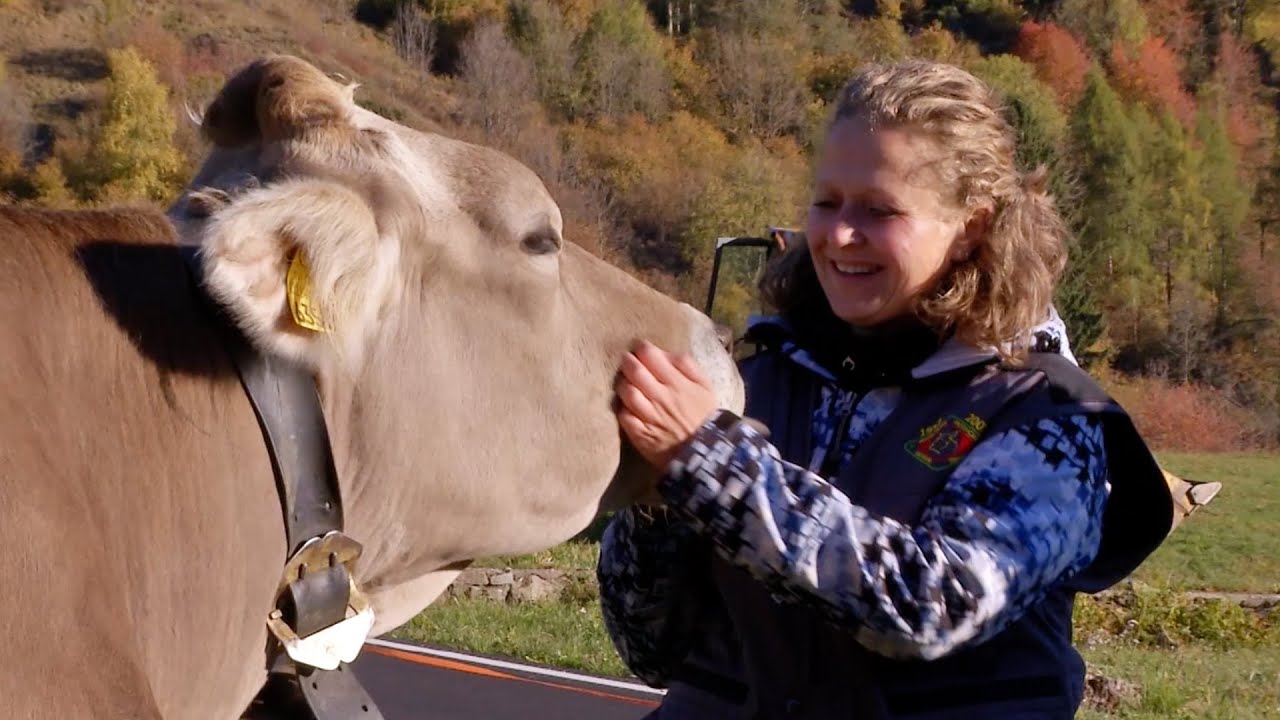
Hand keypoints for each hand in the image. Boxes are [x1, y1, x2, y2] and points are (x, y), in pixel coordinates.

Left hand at [616, 340, 720, 468]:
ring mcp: (649, 417)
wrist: (706, 453)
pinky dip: (622, 408)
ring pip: (626, 393)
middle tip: (626, 359)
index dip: (642, 348)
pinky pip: (624, 416)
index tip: (640, 347)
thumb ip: (687, 365)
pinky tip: (625, 404)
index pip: (651, 357)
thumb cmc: (705, 415)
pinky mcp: (641, 435)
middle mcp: (661, 398)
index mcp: (677, 383)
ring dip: (622, 383)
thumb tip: (665, 352)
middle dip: (627, 361)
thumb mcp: (705, 385)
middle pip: (635, 372)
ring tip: (624, 381)